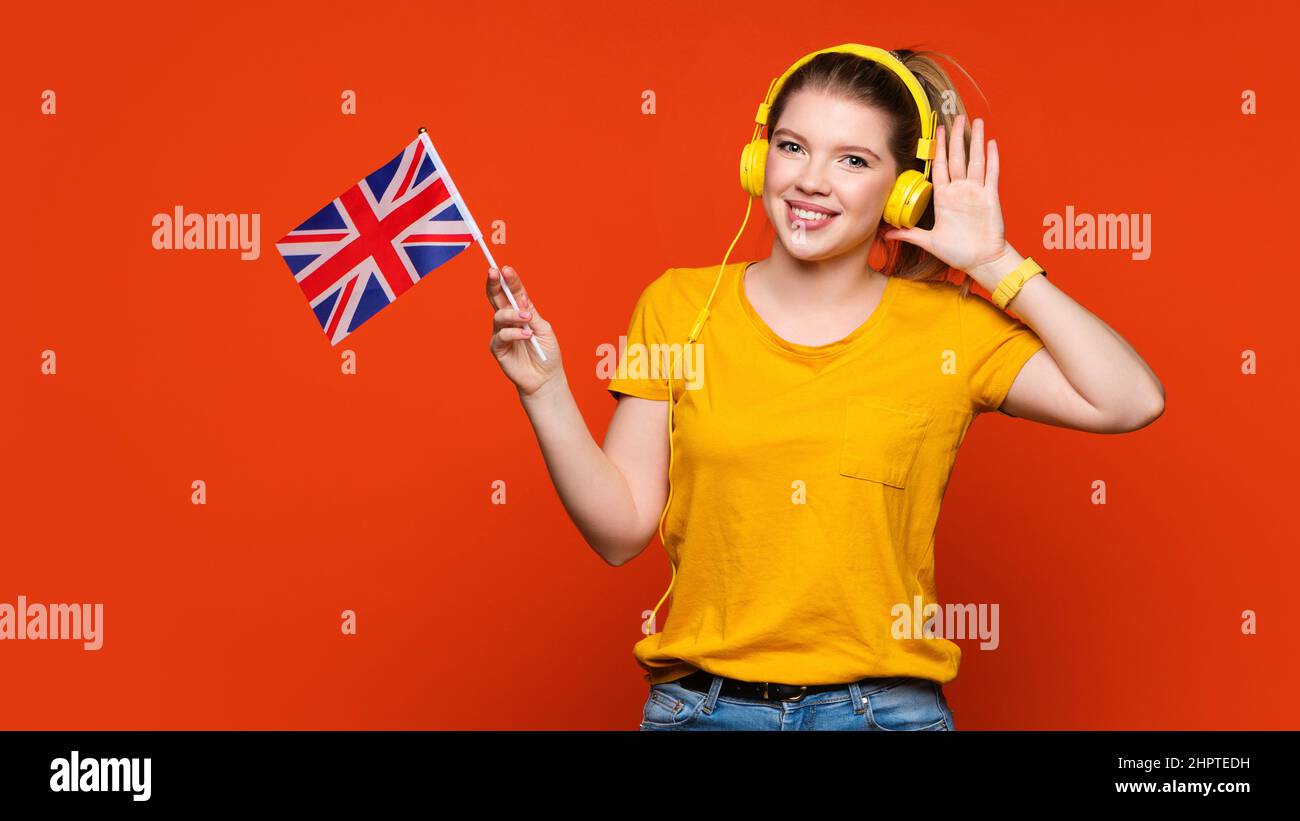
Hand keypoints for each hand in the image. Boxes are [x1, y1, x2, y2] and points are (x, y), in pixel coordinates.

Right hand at [486, 265, 563, 396]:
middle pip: (497, 298)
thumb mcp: (544, 329)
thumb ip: (531, 314)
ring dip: (512, 314)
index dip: (510, 280)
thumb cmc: (546, 353)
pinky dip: (514, 333)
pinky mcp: (497, 348)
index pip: (513, 292)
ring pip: (499, 315)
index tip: (506, 269)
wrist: (545, 378)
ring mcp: (501, 333)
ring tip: (526, 319)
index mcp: (521, 312)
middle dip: (495, 283)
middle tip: (494, 272)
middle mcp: (509, 320)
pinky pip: (501, 336)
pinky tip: (527, 336)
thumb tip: (522, 299)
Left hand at [882, 114, 1011, 290]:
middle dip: (955, 137)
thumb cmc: (958, 252)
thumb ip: (909, 234)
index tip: (936, 132)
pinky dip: (992, 158)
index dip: (938, 149)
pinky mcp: (991, 197)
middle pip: (957, 157)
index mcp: (945, 198)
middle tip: (955, 117)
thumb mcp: (928, 241)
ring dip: (975, 140)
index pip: (940, 167)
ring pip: (975, 160)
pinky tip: (991, 142)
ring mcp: (976, 192)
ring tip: (974, 121)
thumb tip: (886, 234)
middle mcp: (960, 191)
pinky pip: (992, 173)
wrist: (981, 261)